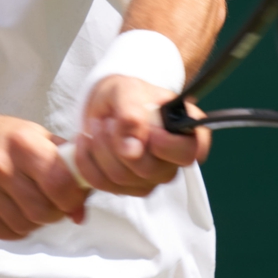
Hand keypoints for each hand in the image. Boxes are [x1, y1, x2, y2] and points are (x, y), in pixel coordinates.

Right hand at [0, 116, 88, 239]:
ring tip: (30, 202)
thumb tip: (80, 211)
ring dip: (35, 221)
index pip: (59, 181)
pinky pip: (5, 233)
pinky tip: (12, 208)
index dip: (72, 196)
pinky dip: (16, 227)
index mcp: (22, 141)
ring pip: (25, 225)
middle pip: (43, 210)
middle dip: (55, 212)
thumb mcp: (35, 137)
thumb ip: (65, 166)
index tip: (72, 195)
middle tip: (52, 201)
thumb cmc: (3, 139)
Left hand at [71, 75, 210, 195]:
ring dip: (100, 149)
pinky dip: (87, 161)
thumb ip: (132, 113)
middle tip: (109, 120)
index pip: (192, 151)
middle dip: (120, 143)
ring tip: (97, 125)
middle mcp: (174, 159)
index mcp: (186, 129)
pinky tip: (86, 141)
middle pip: (151, 170)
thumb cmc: (126, 95)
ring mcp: (153, 177)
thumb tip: (132, 150)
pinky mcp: (129, 187)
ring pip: (123, 179)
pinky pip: (103, 184)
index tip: (149, 131)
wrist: (107, 105)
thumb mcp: (127, 90)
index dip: (169, 147)